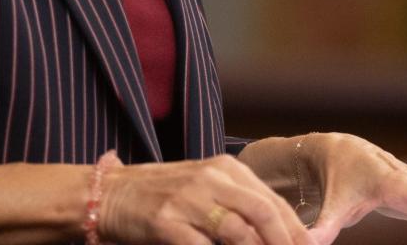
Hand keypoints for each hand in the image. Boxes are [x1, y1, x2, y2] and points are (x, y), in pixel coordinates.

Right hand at [97, 151, 314, 244]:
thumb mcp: (204, 188)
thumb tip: (278, 232)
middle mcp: (210, 178)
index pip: (272, 201)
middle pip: (263, 213)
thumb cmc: (162, 195)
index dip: (296, 231)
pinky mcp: (167, 222)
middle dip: (285, 243)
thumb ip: (237, 203)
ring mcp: (188, 199)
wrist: (110, 194)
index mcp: (224, 168)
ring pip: (238, 232)